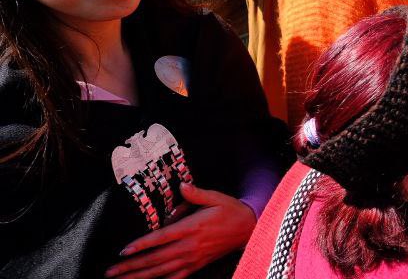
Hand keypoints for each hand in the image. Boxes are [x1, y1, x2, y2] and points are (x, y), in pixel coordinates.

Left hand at [105, 182, 255, 278]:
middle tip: (111, 271)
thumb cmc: (231, 210)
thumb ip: (197, 193)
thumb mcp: (217, 197)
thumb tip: (181, 185)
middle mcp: (190, 246)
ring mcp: (193, 259)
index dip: (142, 245)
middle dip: (132, 266)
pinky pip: (175, 278)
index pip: (162, 238)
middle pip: (156, 259)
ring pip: (162, 271)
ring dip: (139, 277)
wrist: (249, 228)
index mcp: (192, 228)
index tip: (124, 250)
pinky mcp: (197, 266)